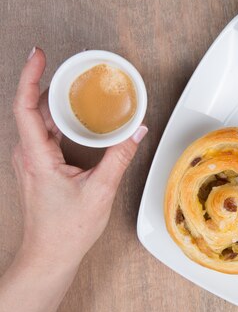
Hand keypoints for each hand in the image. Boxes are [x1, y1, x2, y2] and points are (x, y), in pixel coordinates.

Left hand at [11, 48, 146, 268]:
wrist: (50, 255)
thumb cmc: (66, 230)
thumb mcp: (100, 190)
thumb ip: (120, 156)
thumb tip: (137, 130)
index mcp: (36, 157)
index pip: (26, 106)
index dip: (31, 77)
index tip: (39, 55)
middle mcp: (27, 155)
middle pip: (32, 108)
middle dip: (48, 82)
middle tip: (68, 66)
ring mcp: (31, 161)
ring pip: (37, 121)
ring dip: (53, 101)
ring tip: (73, 86)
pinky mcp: (38, 168)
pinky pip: (43, 134)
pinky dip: (58, 119)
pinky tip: (75, 118)